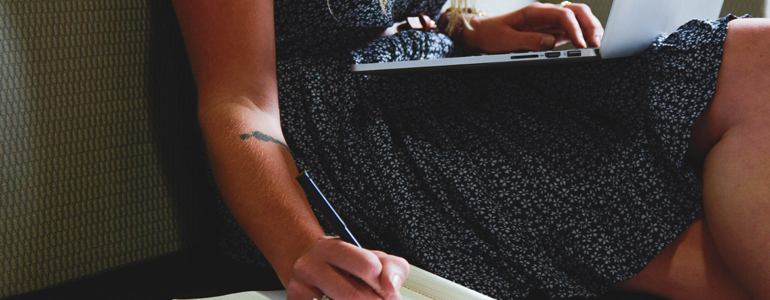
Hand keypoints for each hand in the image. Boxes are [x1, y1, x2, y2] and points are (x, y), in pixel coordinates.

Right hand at [286, 236, 409, 299]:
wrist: (310, 271)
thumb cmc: (346, 267)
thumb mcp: (373, 259)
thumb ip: (392, 268)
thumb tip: (391, 287)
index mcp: (331, 248)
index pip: (367, 266)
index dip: (384, 285)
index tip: (388, 293)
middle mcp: (310, 266)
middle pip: (353, 294)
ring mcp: (299, 289)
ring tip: (362, 299)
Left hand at [460, 2, 603, 53]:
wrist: (482, 34)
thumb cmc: (492, 34)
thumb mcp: (506, 40)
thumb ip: (528, 41)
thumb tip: (550, 44)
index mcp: (535, 12)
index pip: (563, 14)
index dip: (575, 28)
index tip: (581, 44)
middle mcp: (546, 15)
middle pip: (577, 12)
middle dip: (590, 25)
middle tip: (598, 43)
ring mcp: (550, 23)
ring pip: (578, 20)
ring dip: (590, 30)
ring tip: (597, 46)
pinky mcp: (552, 33)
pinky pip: (572, 31)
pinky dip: (583, 37)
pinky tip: (588, 47)